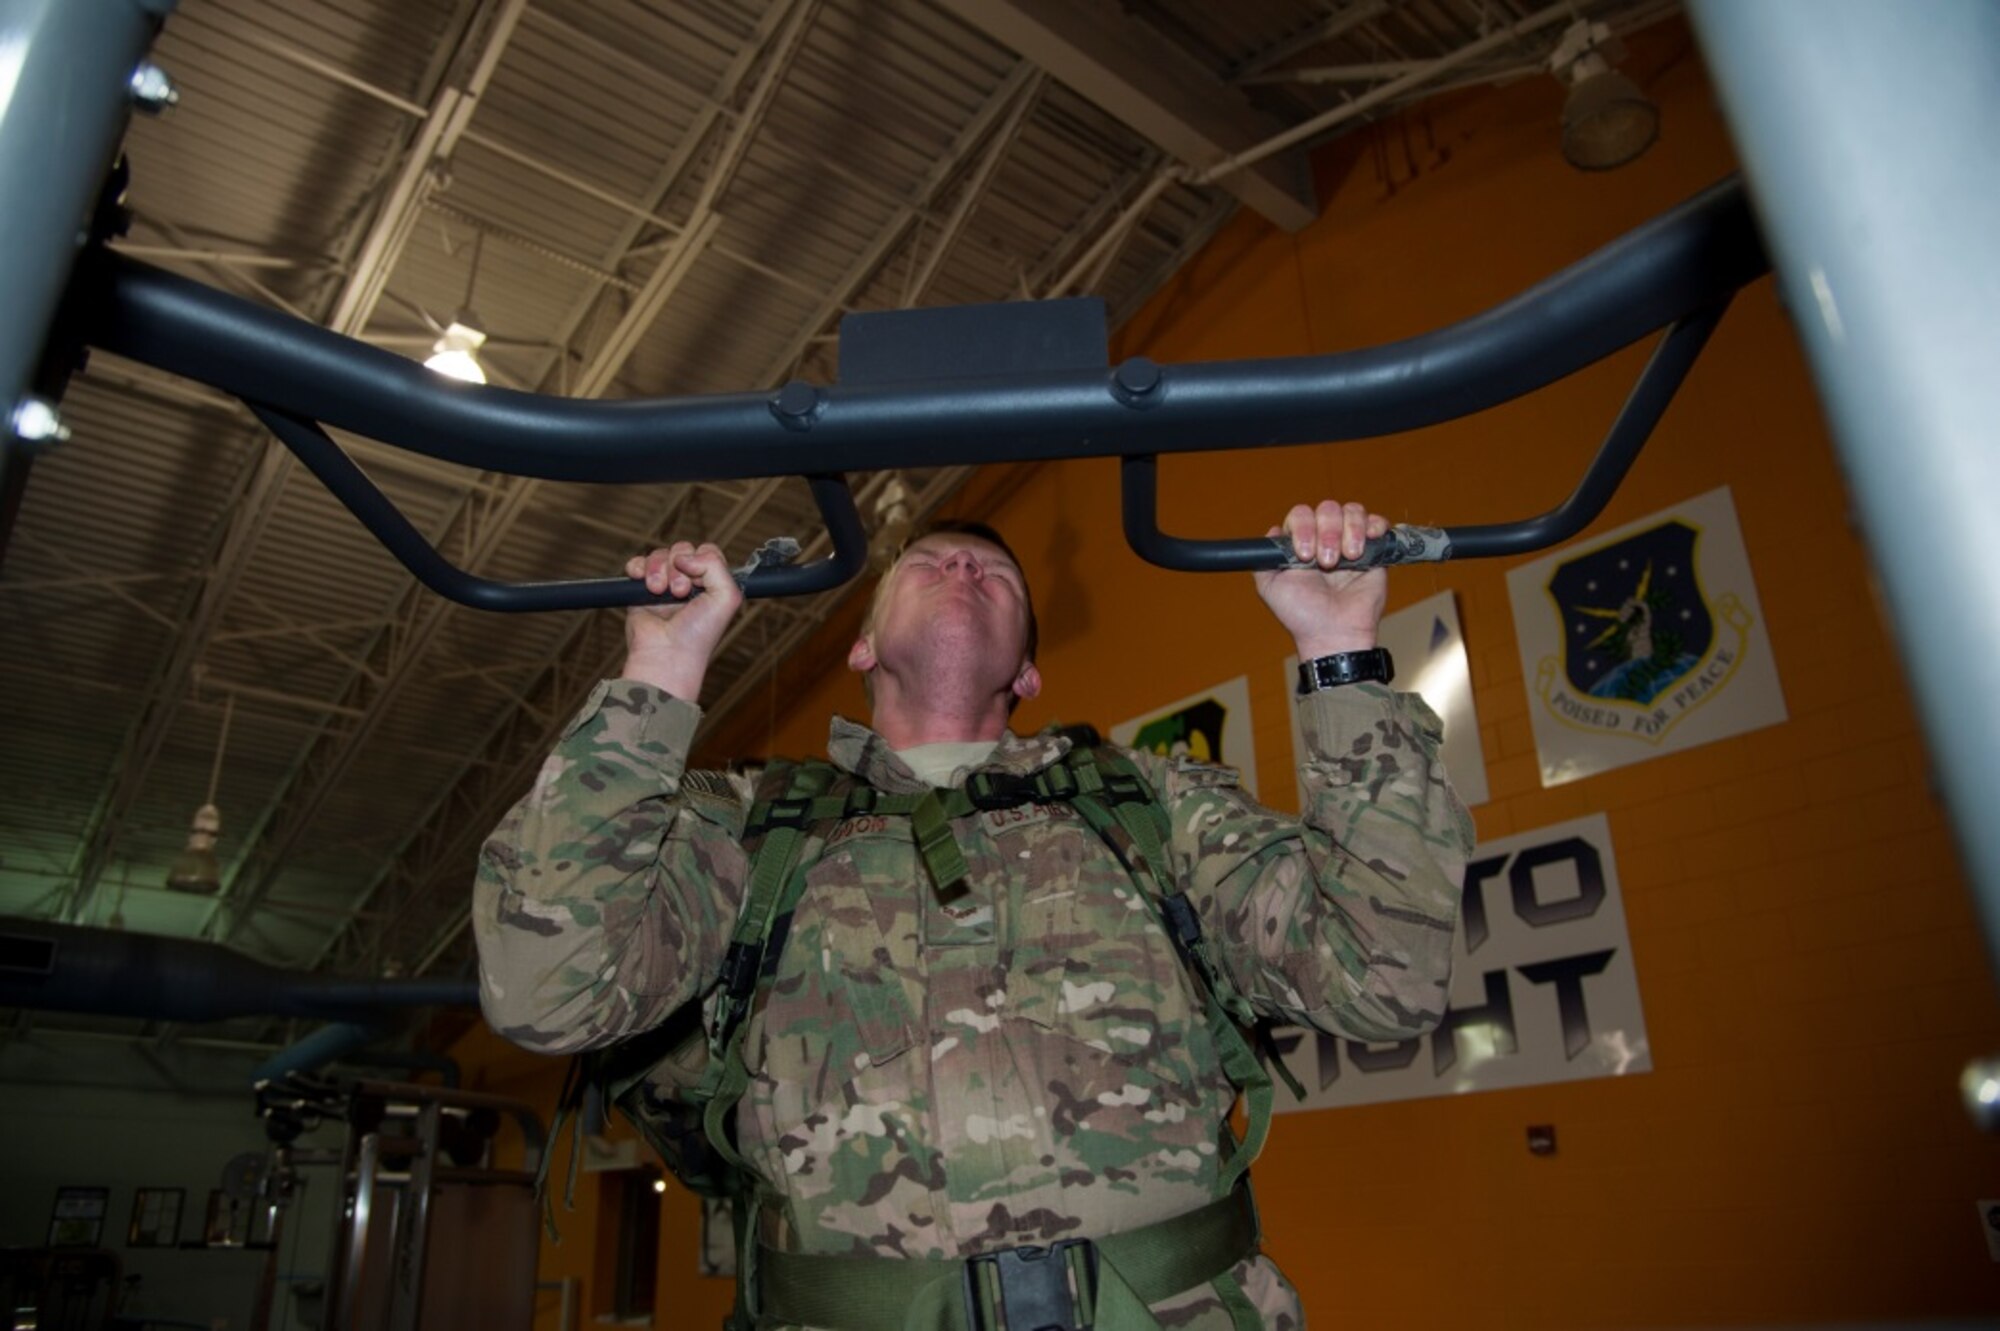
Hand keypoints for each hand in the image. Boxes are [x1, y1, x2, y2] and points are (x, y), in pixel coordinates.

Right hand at [620, 542, 742, 700]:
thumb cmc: (699, 634)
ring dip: (658, 569)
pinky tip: (641, 581)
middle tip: (680, 592)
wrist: (667, 653)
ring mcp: (664, 586)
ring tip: (659, 591)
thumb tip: (686, 556)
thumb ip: (717, 565)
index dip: (701, 558)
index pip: (707, 551)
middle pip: (681, 550)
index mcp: (711, 583)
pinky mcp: (640, 591)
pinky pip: (637, 564)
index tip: (697, 579)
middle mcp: (689, 583)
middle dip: (678, 567)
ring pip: (659, 555)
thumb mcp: (727, 597)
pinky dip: (638, 567)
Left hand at [1253, 501, 1389, 658]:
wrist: (1333, 633)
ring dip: (1350, 531)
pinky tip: (1368, 542)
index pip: (1301, 515)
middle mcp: (1325, 539)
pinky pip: (1377, 523)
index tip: (1304, 555)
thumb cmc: (1302, 614)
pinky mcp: (1375, 551)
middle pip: (1327, 509)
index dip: (1303, 528)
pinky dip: (1374, 525)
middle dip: (1327, 532)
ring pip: (1352, 511)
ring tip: (1348, 559)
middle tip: (1326, 562)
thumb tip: (1274, 531)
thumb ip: (1263, 559)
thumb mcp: (1269, 588)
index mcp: (1301, 543)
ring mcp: (1350, 542)